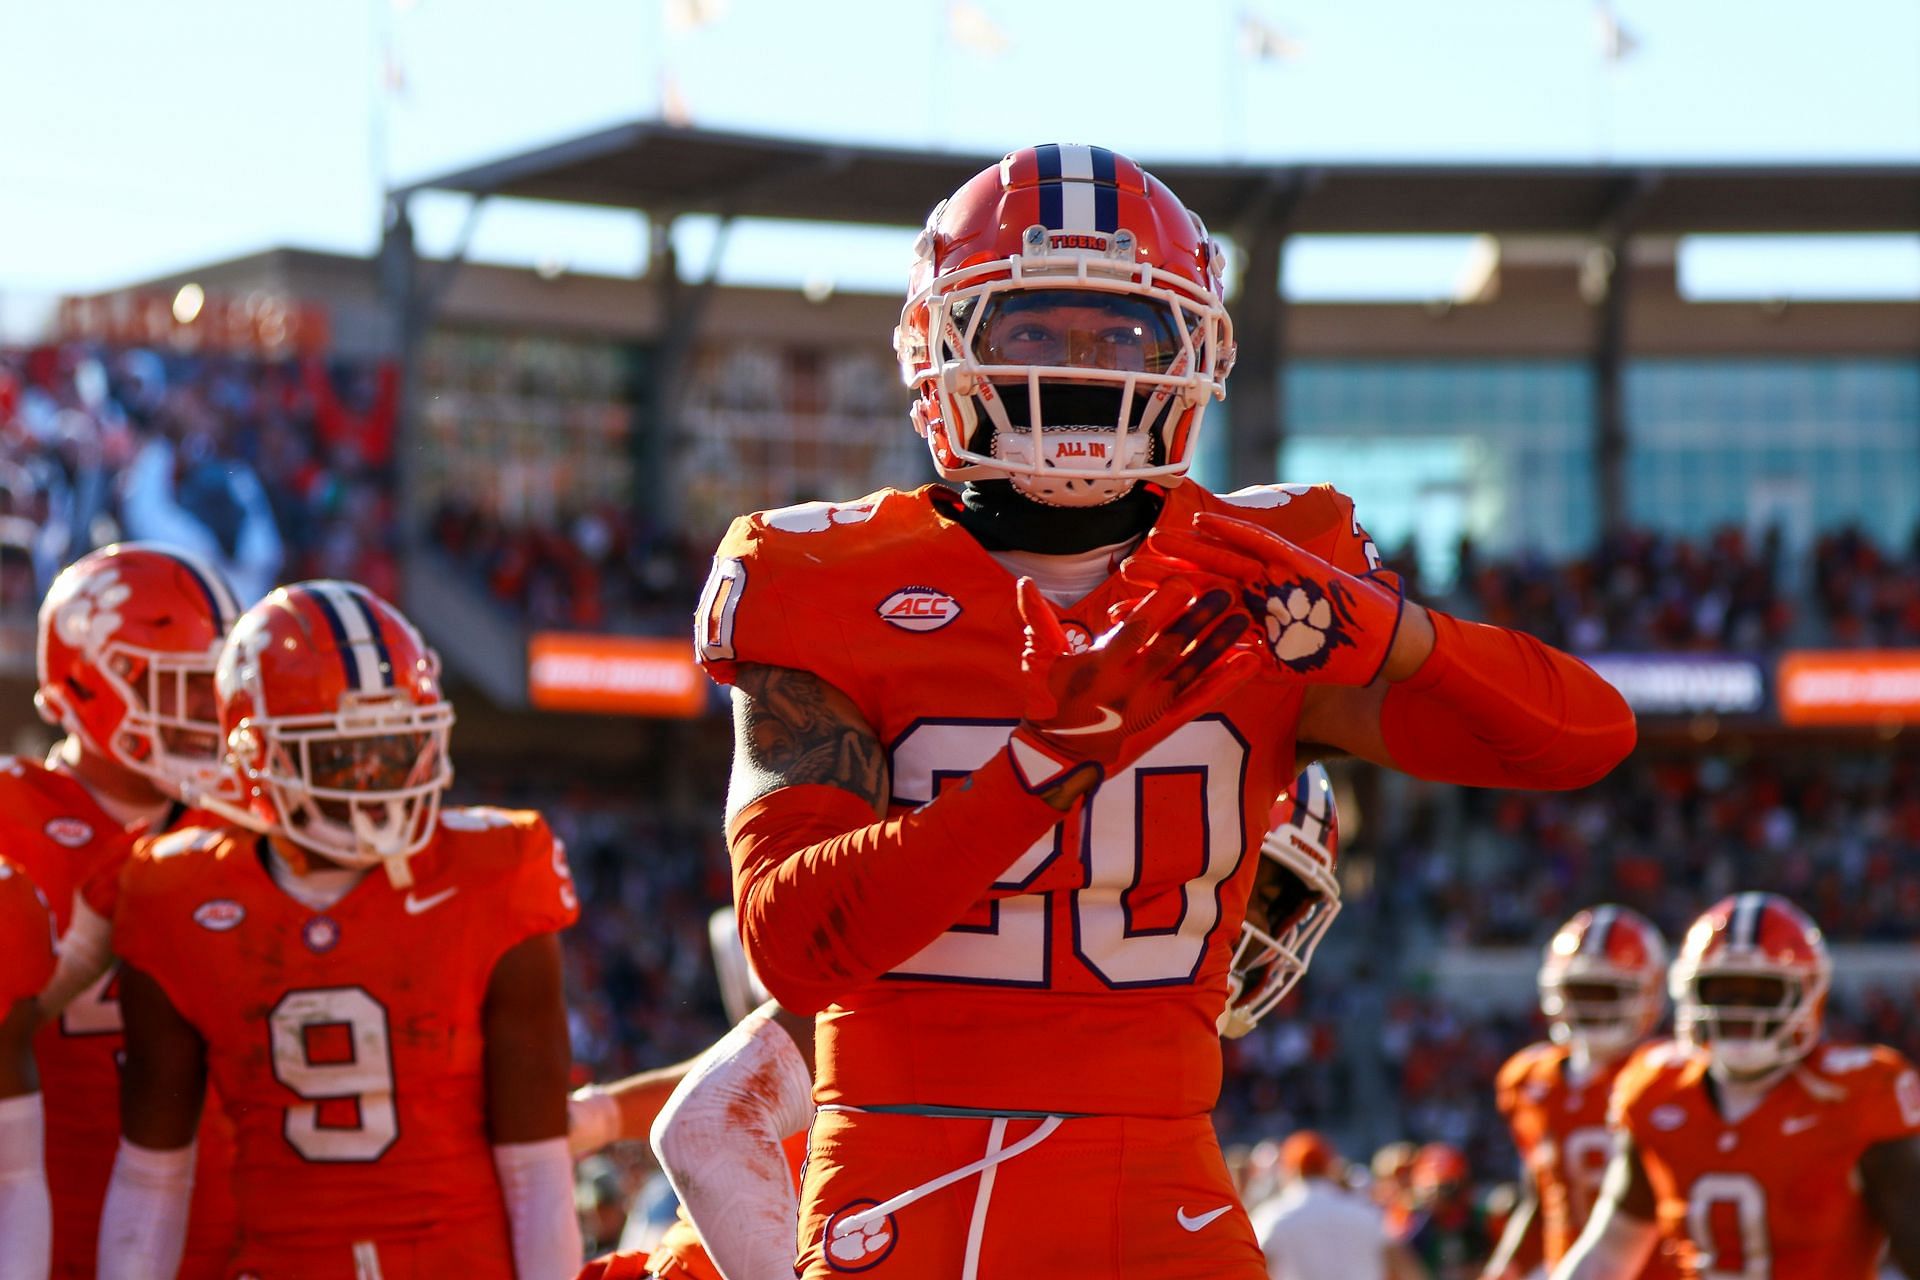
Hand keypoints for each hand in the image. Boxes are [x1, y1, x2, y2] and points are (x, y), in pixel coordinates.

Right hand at [1007, 574, 1257, 797]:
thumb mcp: (1038, 660)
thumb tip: (1023, 582)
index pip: (1134, 630)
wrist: (1059, 758)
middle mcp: (1129, 684)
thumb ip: (1037, 619)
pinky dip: (1227, 681)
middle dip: (1199, 619)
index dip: (1159, 606)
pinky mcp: (1166, 720)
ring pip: (1192, 670)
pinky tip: (1250, 663)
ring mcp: (1150, 704)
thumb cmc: (1047, 702)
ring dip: (1220, 644)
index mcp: (1099, 664)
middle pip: (1170, 647)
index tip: (1183, 582)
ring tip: (1245, 620)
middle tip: (1226, 592)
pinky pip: (1201, 699)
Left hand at [1130, 512, 1404, 685]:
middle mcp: (1257, 593)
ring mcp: (1275, 577)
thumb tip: (1216, 677)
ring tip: (1152, 539)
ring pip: (1222, 558)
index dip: (1159, 610)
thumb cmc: (1335, 657)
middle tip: (1124, 571)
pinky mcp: (1298, 564)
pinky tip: (1204, 520)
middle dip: (1163, 576)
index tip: (1118, 612)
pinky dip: (1234, 532)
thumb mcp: (1283, 666)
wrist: (1384, 645)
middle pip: (1200, 580)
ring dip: (1188, 549)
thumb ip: (1249, 663)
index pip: (1195, 611)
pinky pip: (1262, 544)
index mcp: (1248, 617)